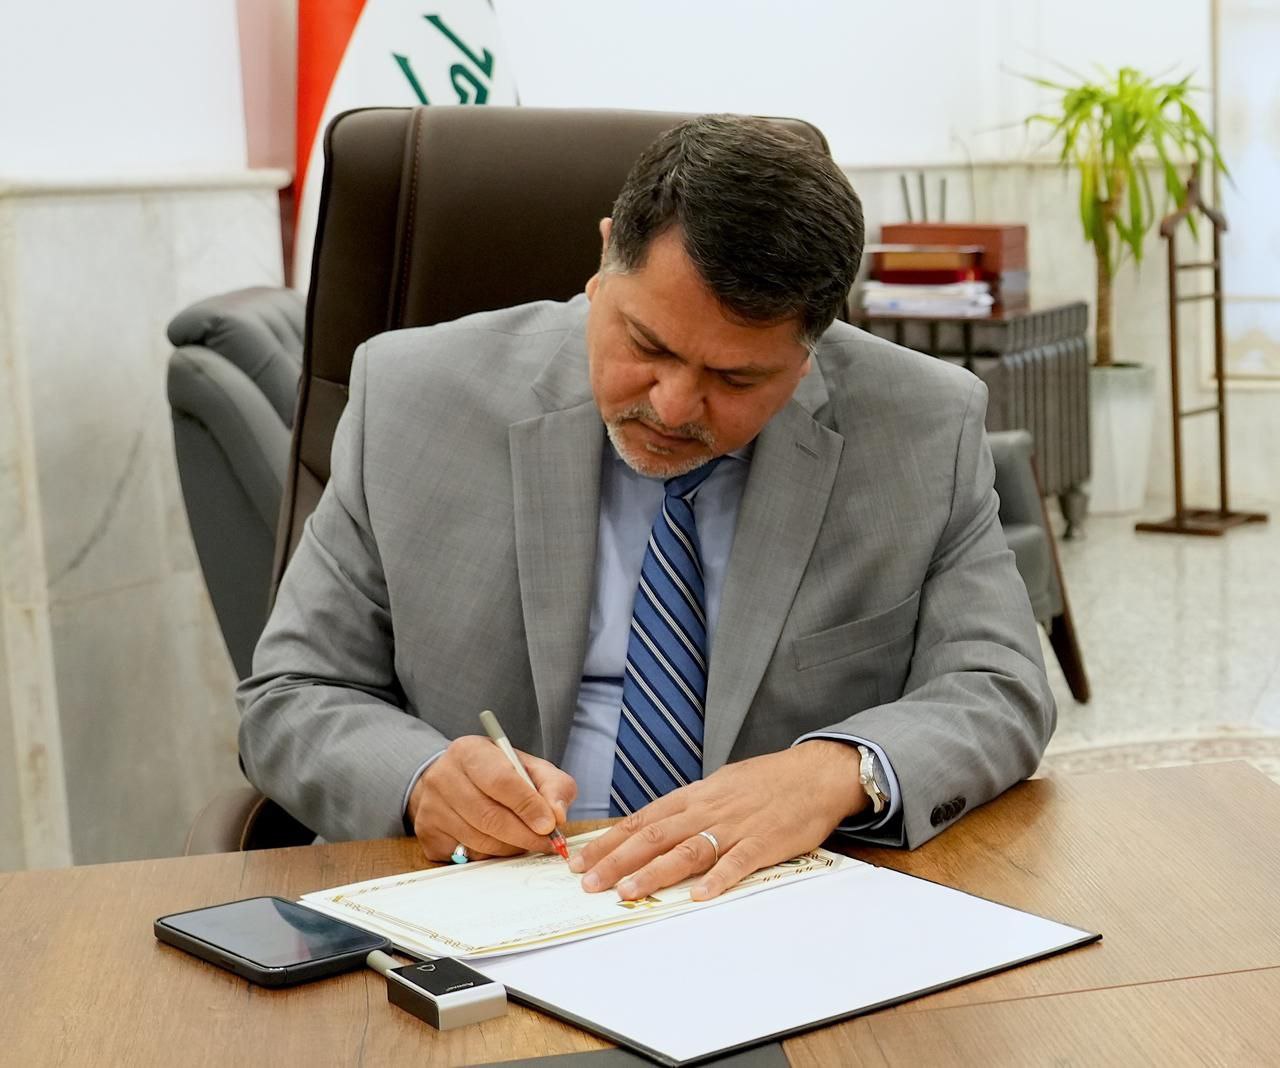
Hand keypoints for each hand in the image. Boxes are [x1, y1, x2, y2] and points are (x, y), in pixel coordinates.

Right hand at [408, 736, 576, 861]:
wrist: (454, 780)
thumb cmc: (498, 774)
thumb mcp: (530, 768)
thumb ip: (553, 786)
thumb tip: (558, 816)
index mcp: (469, 751)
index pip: (501, 781)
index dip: (528, 806)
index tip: (549, 824)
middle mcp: (443, 777)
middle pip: (489, 816)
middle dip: (524, 835)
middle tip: (546, 842)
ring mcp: (431, 808)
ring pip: (479, 840)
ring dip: (511, 847)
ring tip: (525, 840)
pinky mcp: (428, 835)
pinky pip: (467, 856)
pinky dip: (491, 855)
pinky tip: (498, 842)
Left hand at [568, 740, 864, 900]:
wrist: (813, 773)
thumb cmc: (765, 782)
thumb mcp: (719, 786)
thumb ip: (688, 807)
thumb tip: (656, 825)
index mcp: (694, 797)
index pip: (642, 820)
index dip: (609, 841)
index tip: (580, 860)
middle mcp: (707, 810)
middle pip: (654, 836)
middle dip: (618, 860)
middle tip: (588, 882)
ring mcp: (734, 827)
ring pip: (687, 850)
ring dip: (655, 873)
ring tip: (627, 892)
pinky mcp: (764, 842)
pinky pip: (737, 862)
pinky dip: (718, 879)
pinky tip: (699, 896)